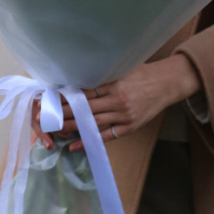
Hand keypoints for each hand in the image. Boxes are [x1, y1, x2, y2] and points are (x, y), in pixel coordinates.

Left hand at [33, 54, 201, 151]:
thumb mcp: (124, 68)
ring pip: (92, 123)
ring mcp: (123, 116)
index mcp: (114, 84)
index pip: (85, 93)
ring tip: (54, 130)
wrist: (167, 83)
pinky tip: (74, 145)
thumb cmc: (144, 73)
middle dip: (64, 113)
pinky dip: (89, 141)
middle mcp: (117, 101)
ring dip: (72, 127)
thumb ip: (105, 73)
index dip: (67, 97)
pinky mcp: (129, 127)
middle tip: (46, 117)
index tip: (51, 100)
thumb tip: (82, 72)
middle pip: (85, 109)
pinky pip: (106, 136)